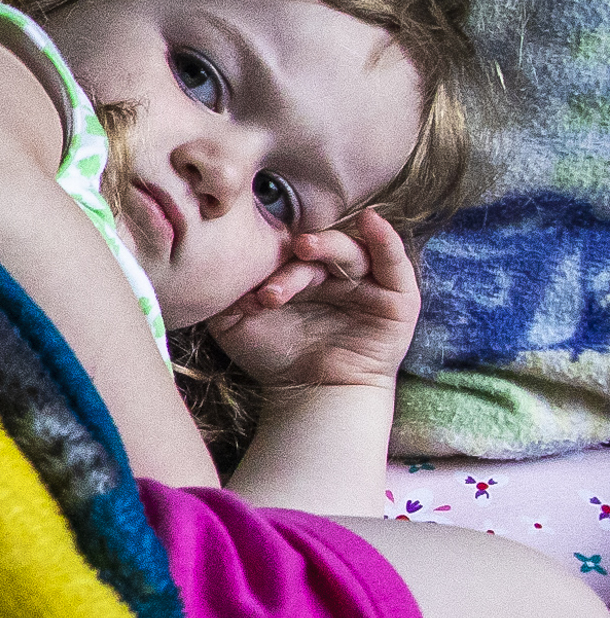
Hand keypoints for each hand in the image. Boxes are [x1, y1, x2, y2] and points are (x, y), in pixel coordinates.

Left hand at [207, 207, 421, 393]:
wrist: (313, 395)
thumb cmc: (276, 358)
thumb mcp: (238, 326)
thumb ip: (226, 296)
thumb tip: (220, 272)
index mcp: (296, 273)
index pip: (285, 254)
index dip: (269, 266)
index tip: (248, 292)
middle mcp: (331, 274)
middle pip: (314, 255)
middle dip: (292, 268)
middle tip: (271, 290)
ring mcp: (365, 283)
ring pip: (349, 253)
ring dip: (327, 246)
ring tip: (305, 246)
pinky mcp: (397, 297)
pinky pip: (394, 261)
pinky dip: (385, 238)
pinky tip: (371, 221)